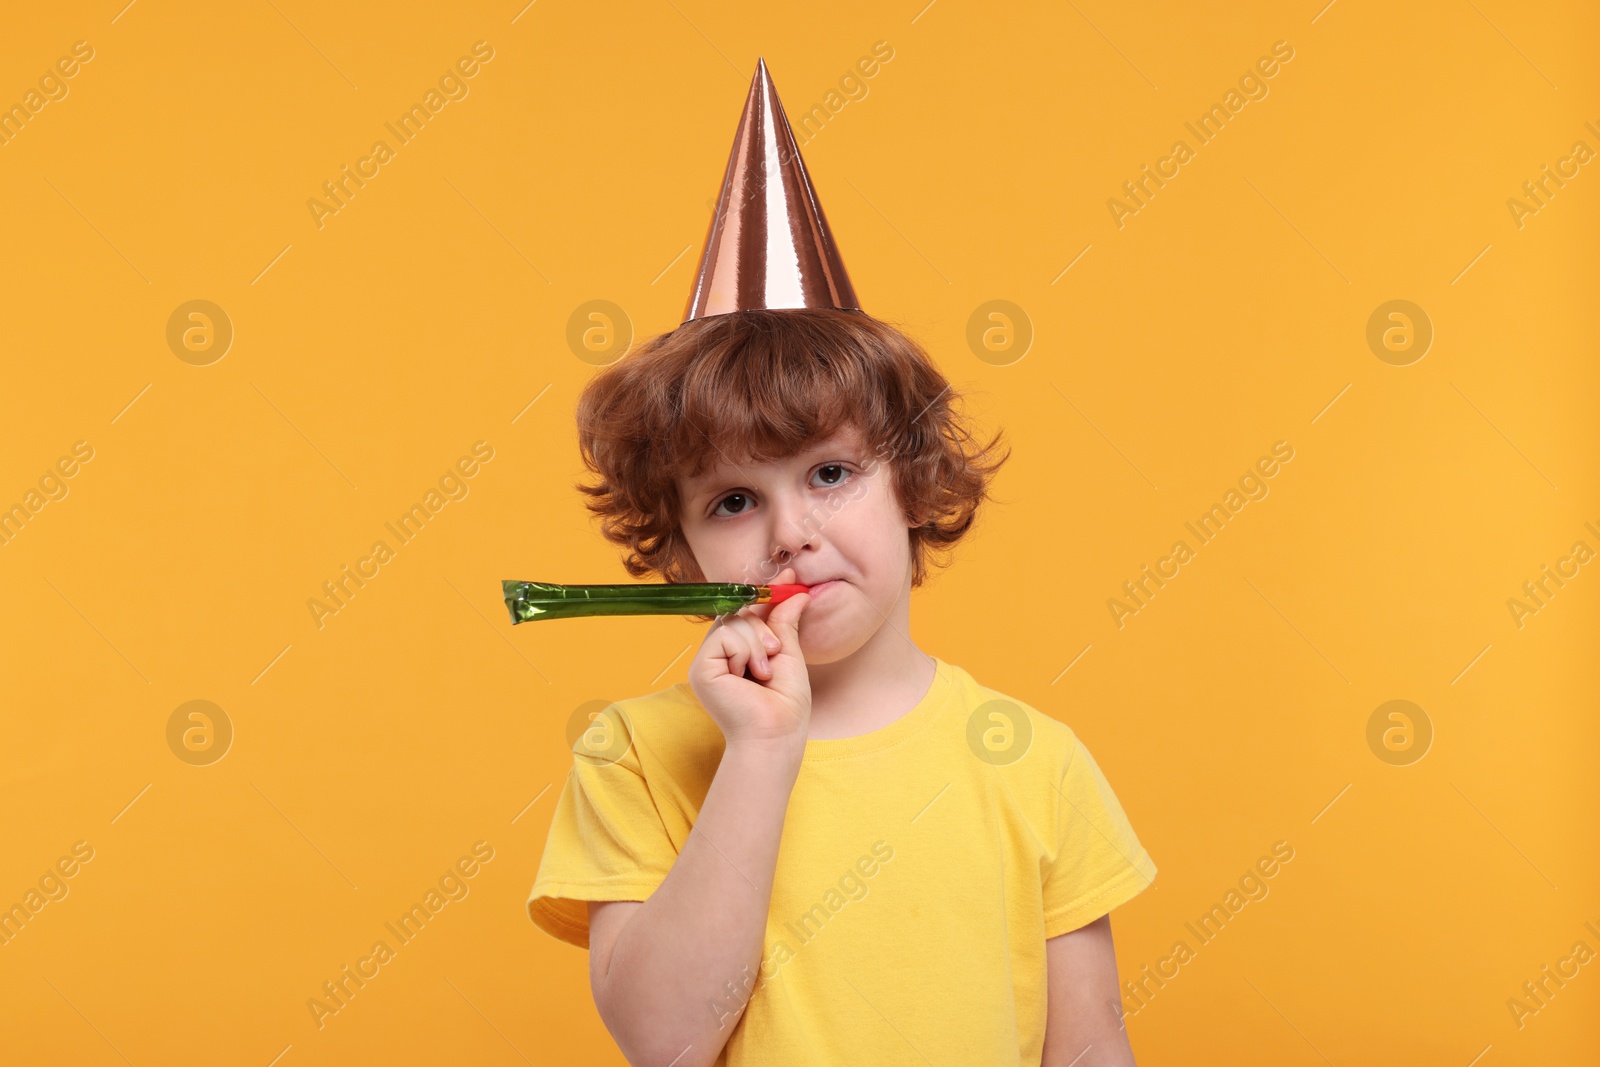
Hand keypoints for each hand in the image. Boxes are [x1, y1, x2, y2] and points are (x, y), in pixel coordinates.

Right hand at [687, 566, 811, 751]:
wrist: (777, 734)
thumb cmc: (785, 705)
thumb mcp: (789, 654)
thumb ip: (784, 622)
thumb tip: (796, 591)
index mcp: (737, 652)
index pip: (746, 612)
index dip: (765, 594)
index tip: (791, 577)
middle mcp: (719, 655)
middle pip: (738, 612)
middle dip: (763, 625)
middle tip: (776, 653)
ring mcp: (707, 661)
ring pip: (733, 621)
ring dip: (758, 642)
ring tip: (765, 671)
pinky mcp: (701, 669)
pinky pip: (725, 635)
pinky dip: (746, 650)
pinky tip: (752, 675)